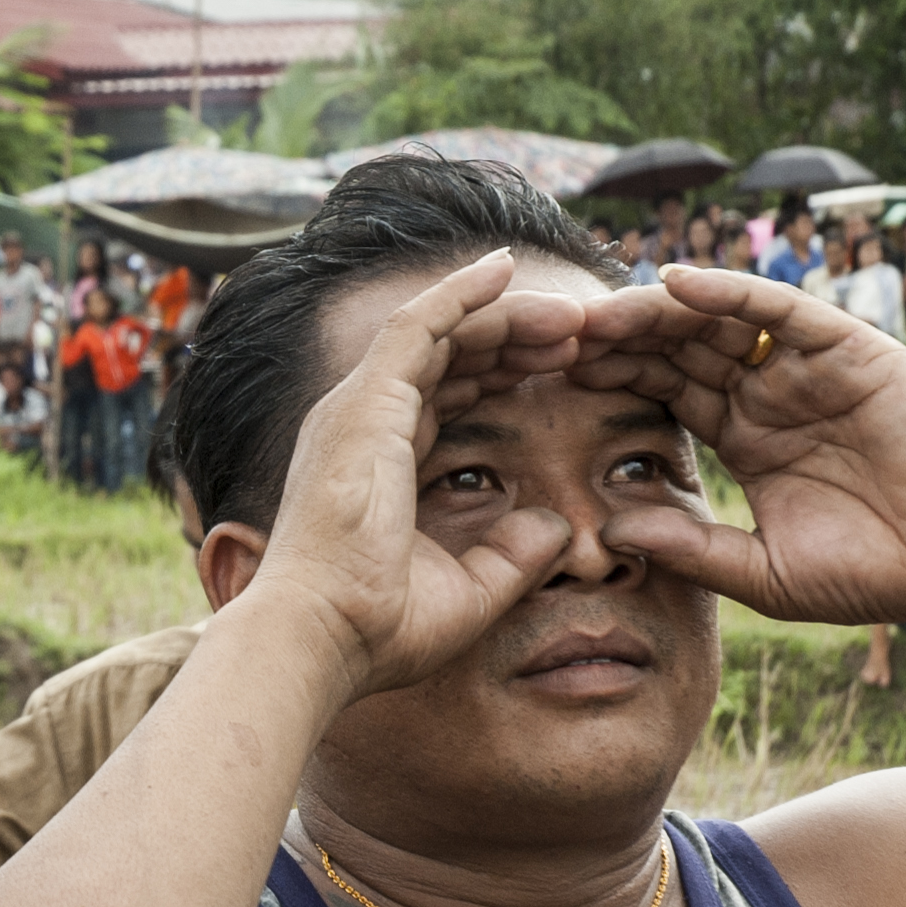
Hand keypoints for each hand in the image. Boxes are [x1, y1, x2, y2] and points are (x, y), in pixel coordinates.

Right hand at [240, 251, 585, 695]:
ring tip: (572, 315)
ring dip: (507, 315)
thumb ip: (513, 556)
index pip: (449, 394)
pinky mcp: (364, 401)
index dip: (507, 375)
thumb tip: (557, 528)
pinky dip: (461, 293)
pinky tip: (506, 270)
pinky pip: (418, 325)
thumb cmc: (380, 628)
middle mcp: (364, 424)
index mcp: (382, 463)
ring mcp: (359, 407)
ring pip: (442, 333)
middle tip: (583, 333)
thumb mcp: (470, 591)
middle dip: (517, 338)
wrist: (323, 636)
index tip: (569, 369)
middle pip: (450, 356)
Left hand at [564, 265, 905, 623]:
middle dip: (617, 341)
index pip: (661, 393)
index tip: (545, 383)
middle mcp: (769, 392)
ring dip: (655, 312)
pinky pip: (780, 309)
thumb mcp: (760, 572)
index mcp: (743, 435)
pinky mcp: (849, 350)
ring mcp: (806, 367)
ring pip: (717, 320)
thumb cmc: (872, 573)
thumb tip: (609, 530)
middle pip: (677, 349)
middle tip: (549, 339)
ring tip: (596, 314)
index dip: (609, 383)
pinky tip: (676, 285)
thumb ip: (690, 547)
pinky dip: (730, 292)